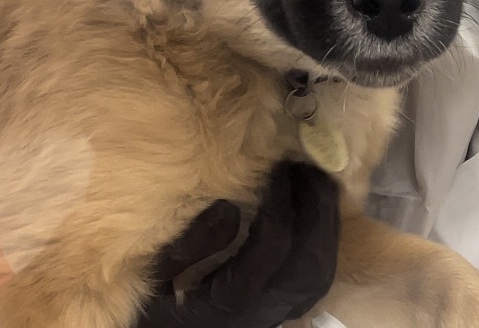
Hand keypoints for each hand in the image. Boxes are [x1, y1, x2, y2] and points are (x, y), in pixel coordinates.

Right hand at [137, 162, 340, 327]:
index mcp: (230, 304)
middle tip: (306, 167)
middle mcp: (263, 313)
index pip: (273, 247)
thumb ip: (187, 247)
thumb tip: (229, 207)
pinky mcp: (284, 310)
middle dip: (316, 210)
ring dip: (325, 224)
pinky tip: (316, 210)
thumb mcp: (152, 277)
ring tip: (316, 181)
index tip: (275, 168)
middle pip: (309, 263)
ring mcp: (278, 315)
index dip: (280, 203)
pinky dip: (324, 240)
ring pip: (321, 273)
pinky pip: (318, 276)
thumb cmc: (154, 308)